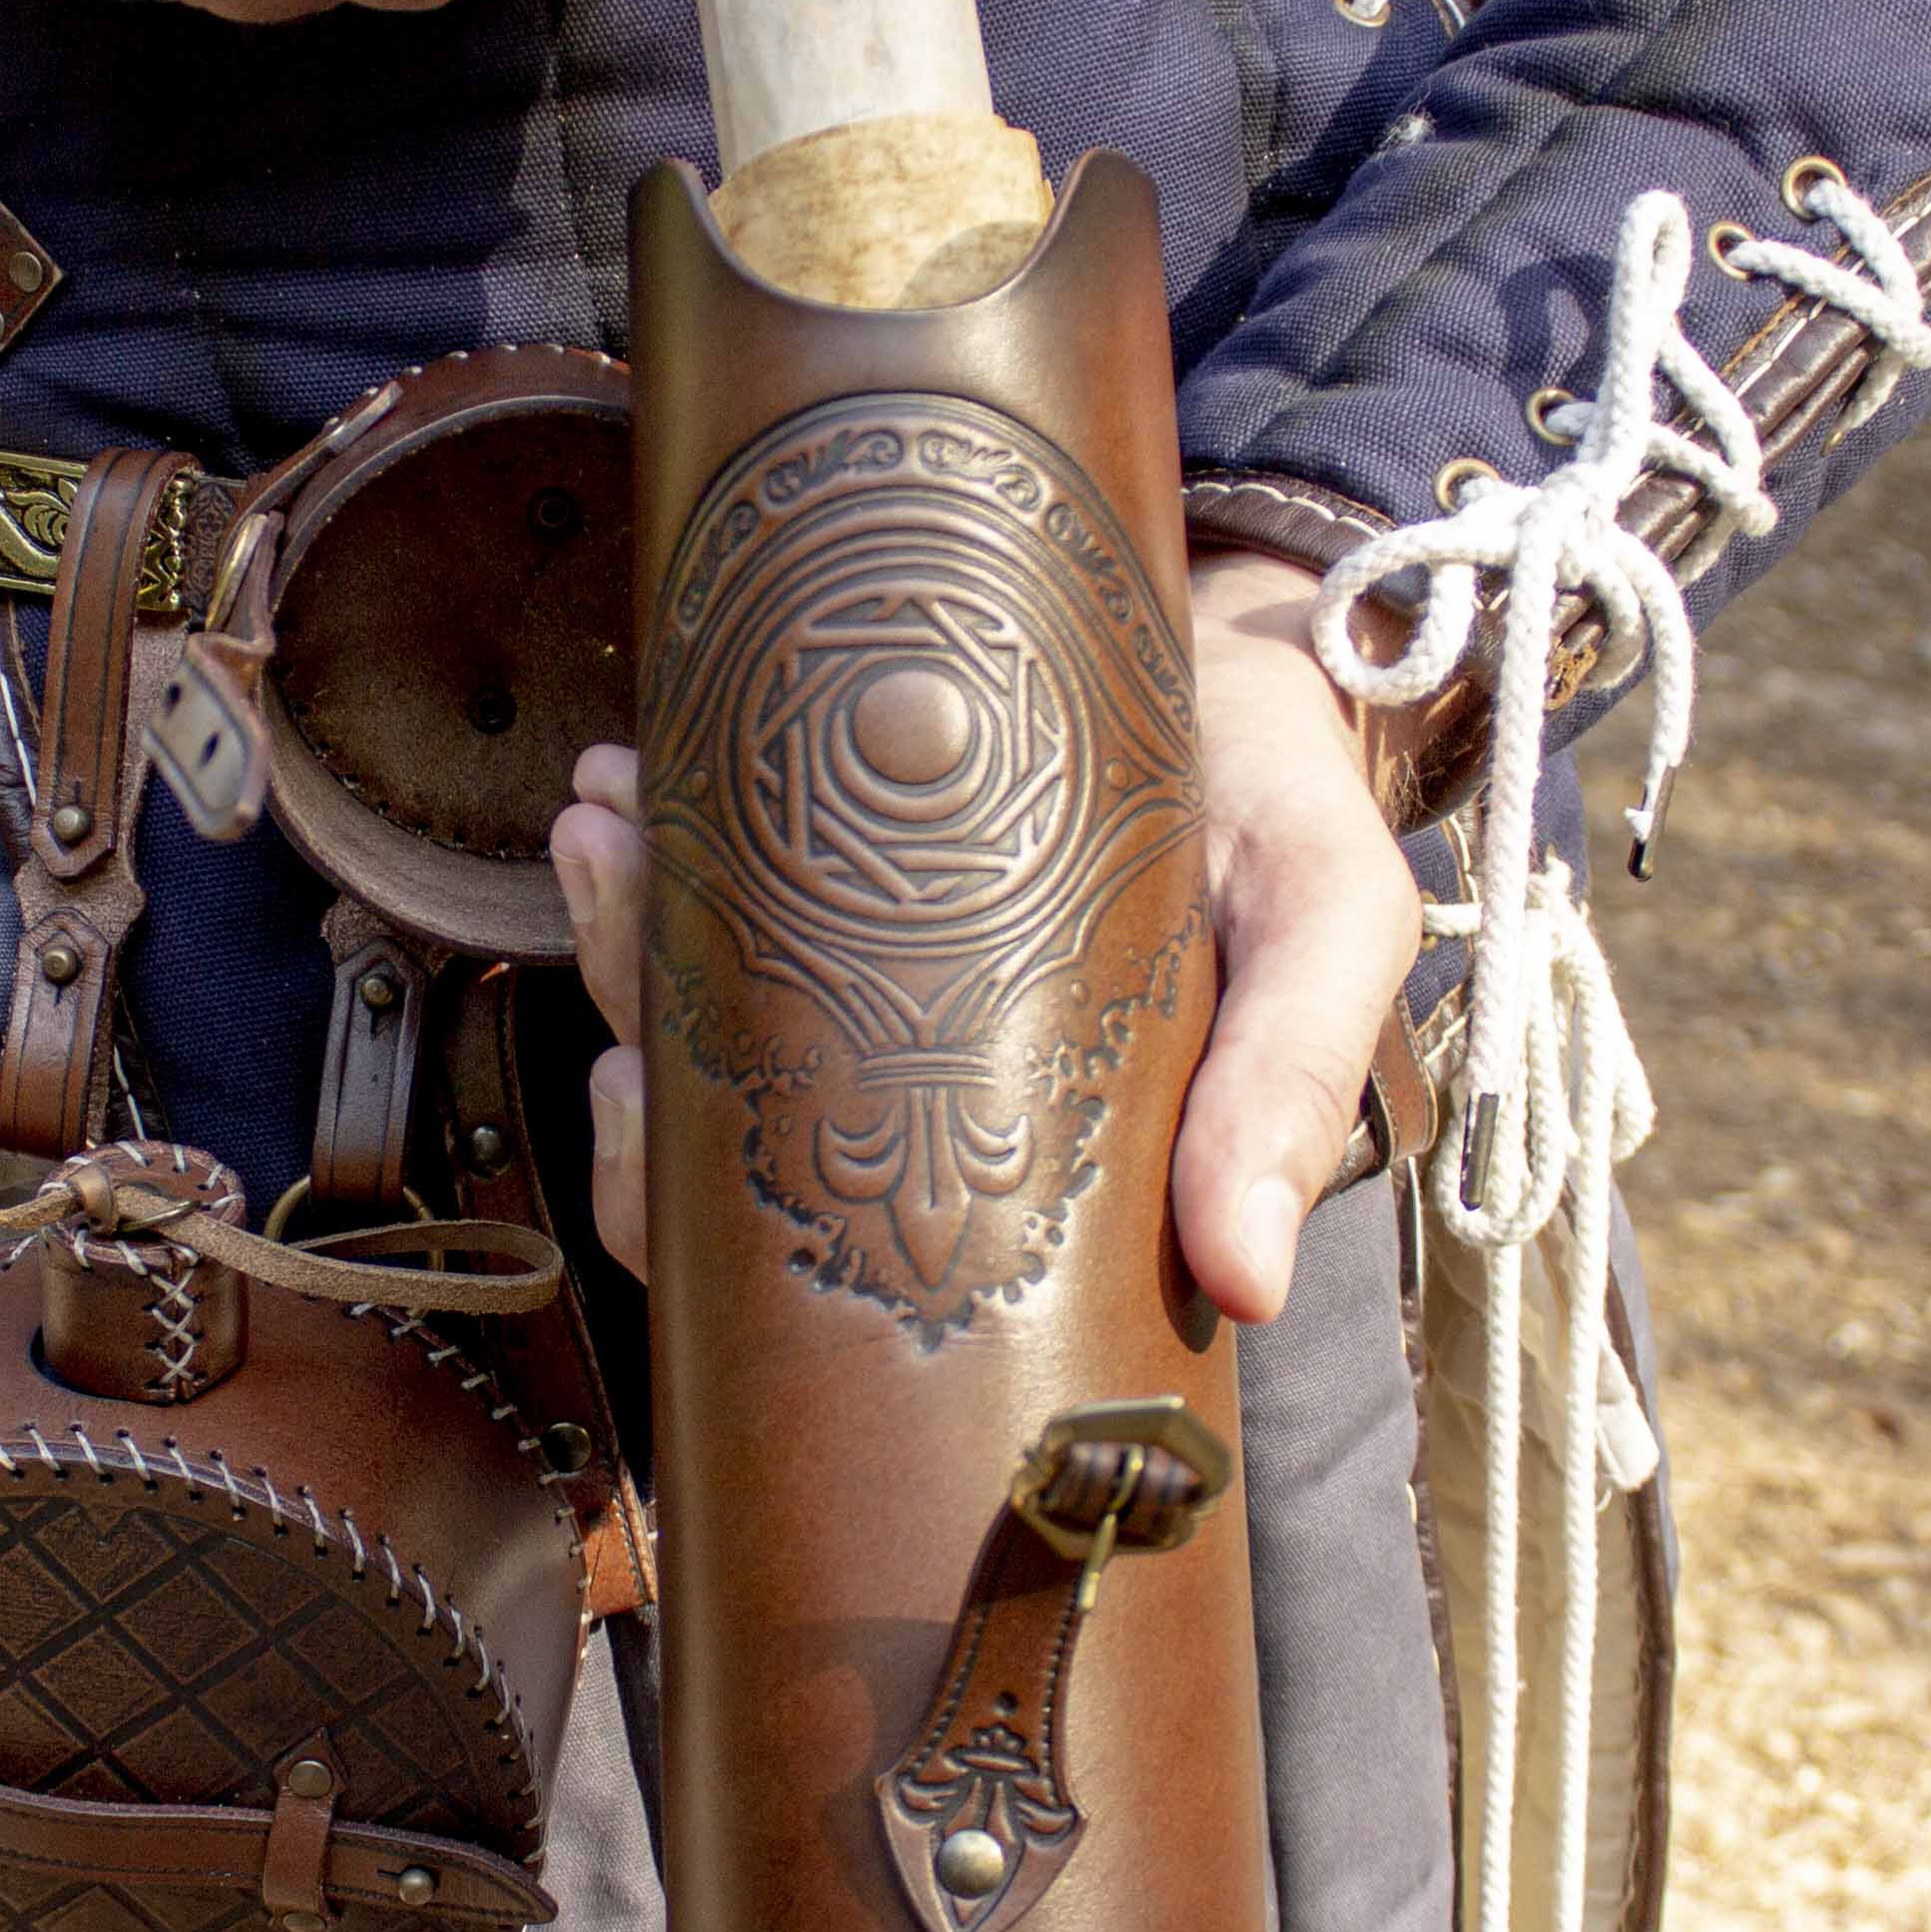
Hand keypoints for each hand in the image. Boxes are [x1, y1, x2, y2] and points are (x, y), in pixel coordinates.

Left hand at [542, 552, 1418, 1322]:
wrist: (1260, 644)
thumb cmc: (1285, 808)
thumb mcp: (1325, 930)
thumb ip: (1289, 1088)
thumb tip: (1250, 1286)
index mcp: (1019, 1157)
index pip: (828, 1258)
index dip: (701, 1215)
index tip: (640, 1095)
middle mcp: (926, 1087)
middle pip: (723, 1122)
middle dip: (631, 1015)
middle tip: (613, 912)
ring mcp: (874, 981)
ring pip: (696, 1005)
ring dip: (619, 923)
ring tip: (605, 827)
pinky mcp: (847, 870)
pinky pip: (713, 891)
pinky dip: (654, 843)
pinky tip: (627, 781)